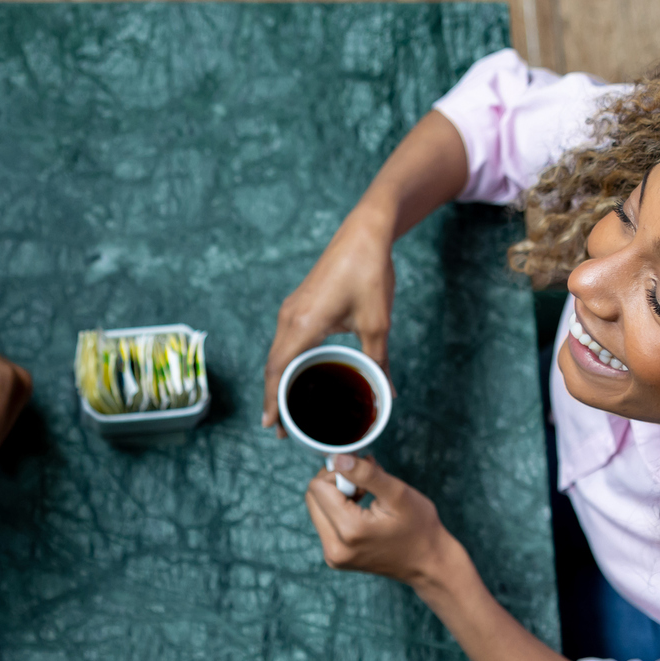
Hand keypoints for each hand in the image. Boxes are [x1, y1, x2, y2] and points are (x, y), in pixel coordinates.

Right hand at [262, 214, 396, 431]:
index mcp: (303, 325)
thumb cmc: (368, 273)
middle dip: (273, 398)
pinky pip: (285, 341)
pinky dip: (286, 363)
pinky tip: (296, 374)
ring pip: (277, 354)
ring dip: (278, 381)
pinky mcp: (298, 304)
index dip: (272, 402)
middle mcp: (289, 318)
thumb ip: (378, 361)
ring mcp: (291, 310)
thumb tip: (387, 392)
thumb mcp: (377, 324)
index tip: (272, 427)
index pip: (278, 372)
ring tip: (285, 406)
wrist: (364, 233)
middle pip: (272, 367)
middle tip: (281, 428)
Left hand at [303, 454, 465, 588]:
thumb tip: (336, 458)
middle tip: (364, 489)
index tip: (362, 479)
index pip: (318, 487)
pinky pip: (324, 523)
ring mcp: (333, 556)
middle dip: (335, 485)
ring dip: (336, 498)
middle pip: (313, 498)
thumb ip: (365, 474)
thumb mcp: (397, 493)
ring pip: (316, 509)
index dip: (338, 474)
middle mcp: (335, 548)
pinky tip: (361, 513)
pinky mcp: (335, 558)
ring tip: (365, 501)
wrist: (427, 563)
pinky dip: (338, 511)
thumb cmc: (419, 528)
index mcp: (349, 531)